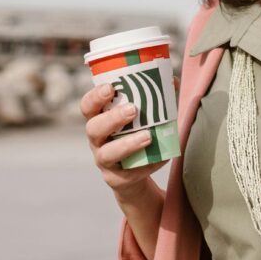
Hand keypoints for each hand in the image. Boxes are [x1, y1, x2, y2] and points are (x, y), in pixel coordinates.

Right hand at [81, 84, 166, 201]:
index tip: (110, 87)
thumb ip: (154, 99)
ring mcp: (104, 161)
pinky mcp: (116, 179)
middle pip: (93, 128)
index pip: (87, 107)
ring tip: (148, 137)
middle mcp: (97, 140)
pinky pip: (128, 174)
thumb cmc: (136, 136)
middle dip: (112, 118)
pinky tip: (162, 157)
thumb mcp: (140, 118)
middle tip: (133, 109)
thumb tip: (172, 80)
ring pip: (106, 154)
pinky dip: (147, 165)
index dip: (94, 97)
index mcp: (99, 120)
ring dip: (127, 144)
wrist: (134, 175)